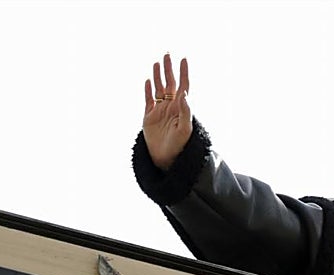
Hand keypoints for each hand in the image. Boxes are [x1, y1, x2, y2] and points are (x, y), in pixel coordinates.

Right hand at [143, 54, 192, 170]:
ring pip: (159, 89)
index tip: (184, 60)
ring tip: (157, 63)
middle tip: (167, 54)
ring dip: (158, 76)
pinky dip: (148, 90)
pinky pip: (148, 100)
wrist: (165, 160)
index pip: (183, 86)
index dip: (183, 73)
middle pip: (170, 83)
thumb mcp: (185, 129)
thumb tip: (184, 93)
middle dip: (169, 69)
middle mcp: (171, 107)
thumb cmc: (179, 146)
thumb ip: (185, 111)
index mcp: (181, 108)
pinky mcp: (149, 117)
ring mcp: (159, 111)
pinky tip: (148, 81)